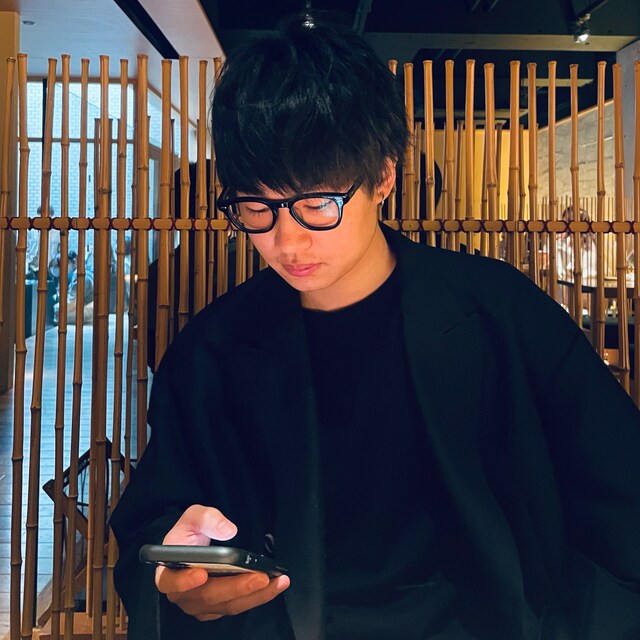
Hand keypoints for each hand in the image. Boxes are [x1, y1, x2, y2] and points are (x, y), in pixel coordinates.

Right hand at [155, 505, 289, 621]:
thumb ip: (208, 519)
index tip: (201, 574)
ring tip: (277, 580)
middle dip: (237, 587)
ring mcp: (201, 604)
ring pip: (228, 605)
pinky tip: (274, 585)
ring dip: (255, 595)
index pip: (170, 582)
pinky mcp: (218, 607)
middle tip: (260, 576)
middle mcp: (183, 594)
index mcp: (168, 572)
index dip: (184, 582)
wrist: (192, 546)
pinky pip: (238, 605)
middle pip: (208, 596)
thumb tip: (228, 530)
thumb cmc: (189, 533)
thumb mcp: (194, 516)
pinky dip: (258, 596)